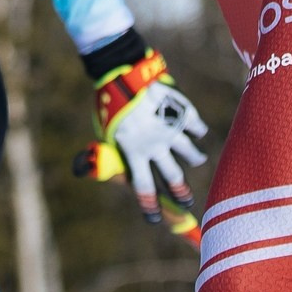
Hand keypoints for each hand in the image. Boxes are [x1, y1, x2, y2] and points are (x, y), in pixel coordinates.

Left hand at [78, 43, 207, 228]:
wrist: (123, 72)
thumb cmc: (108, 103)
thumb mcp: (104, 132)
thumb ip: (108, 153)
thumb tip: (93, 170)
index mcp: (134, 152)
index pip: (143, 187)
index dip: (149, 206)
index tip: (154, 219)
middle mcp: (156, 145)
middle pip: (173, 176)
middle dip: (181, 193)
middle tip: (187, 202)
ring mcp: (171, 129)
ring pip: (190, 152)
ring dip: (194, 157)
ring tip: (197, 159)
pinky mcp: (182, 111)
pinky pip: (197, 125)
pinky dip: (198, 130)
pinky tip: (198, 132)